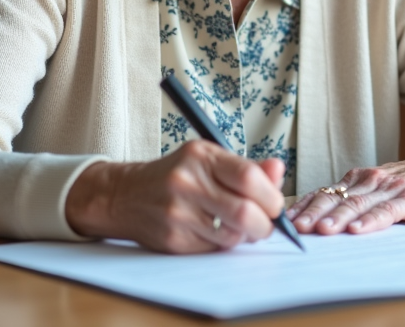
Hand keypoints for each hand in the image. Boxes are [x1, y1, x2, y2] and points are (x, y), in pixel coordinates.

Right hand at [65, 140, 285, 253]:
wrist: (125, 195)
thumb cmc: (177, 175)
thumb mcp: (208, 159)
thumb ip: (246, 168)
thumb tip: (279, 170)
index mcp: (200, 156)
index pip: (248, 177)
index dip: (271, 195)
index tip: (275, 204)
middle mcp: (187, 182)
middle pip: (244, 212)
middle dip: (264, 224)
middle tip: (265, 224)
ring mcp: (178, 213)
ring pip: (232, 236)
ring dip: (244, 236)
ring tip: (238, 226)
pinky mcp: (173, 239)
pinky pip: (213, 249)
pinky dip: (222, 244)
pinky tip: (214, 232)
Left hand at [287, 144, 404, 235]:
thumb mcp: (375, 188)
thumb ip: (351, 200)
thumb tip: (315, 220)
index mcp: (357, 179)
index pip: (325, 192)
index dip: (305, 206)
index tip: (285, 220)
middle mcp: (370, 180)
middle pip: (336, 199)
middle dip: (314, 214)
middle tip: (296, 228)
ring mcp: (390, 188)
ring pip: (358, 204)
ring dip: (338, 218)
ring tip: (322, 231)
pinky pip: (387, 211)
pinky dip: (372, 221)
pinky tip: (359, 230)